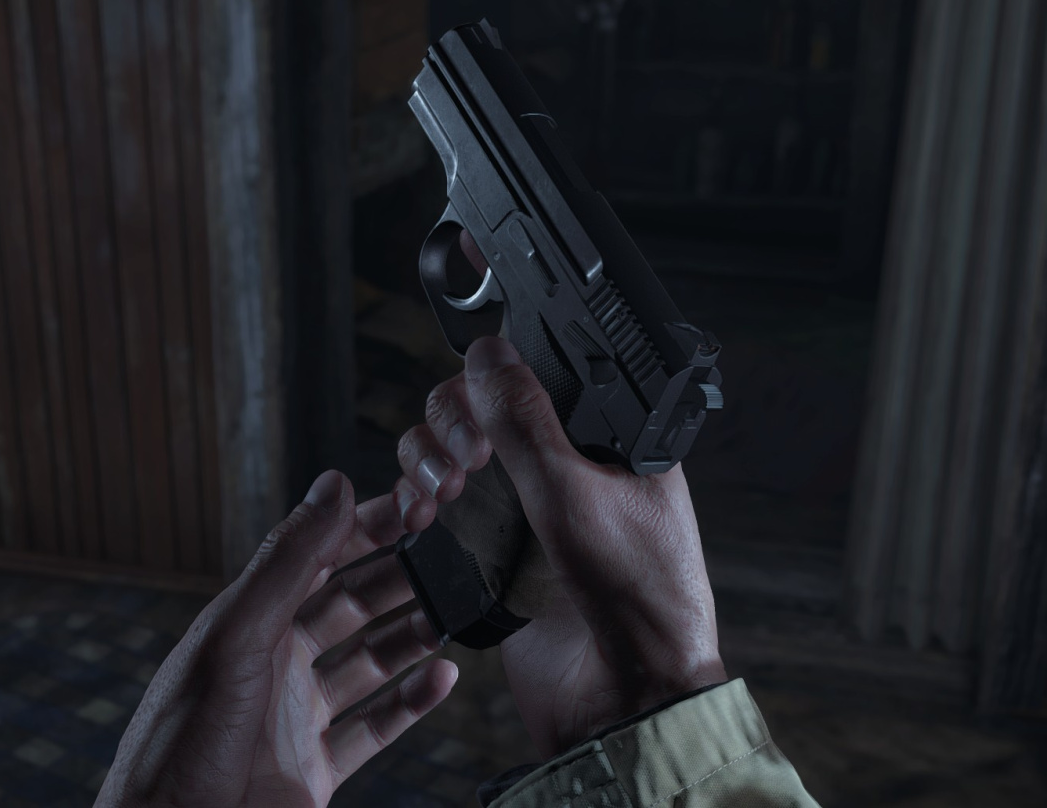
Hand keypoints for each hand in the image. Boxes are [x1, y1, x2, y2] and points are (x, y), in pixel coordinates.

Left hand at [96, 471, 457, 807]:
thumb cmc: (180, 742)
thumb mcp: (237, 638)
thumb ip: (289, 563)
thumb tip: (334, 486)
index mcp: (247, 621)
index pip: (316, 555)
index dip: (364, 527)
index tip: (414, 506)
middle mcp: (274, 662)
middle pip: (349, 605)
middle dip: (396, 578)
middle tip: (447, 557)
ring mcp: (296, 717)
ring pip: (370, 662)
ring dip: (410, 635)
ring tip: (451, 611)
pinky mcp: (314, 769)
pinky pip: (376, 726)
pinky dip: (413, 702)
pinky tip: (443, 678)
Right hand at [395, 232, 723, 758]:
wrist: (620, 699)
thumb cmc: (636, 597)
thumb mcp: (575, 494)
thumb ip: (526, 422)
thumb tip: (489, 354)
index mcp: (603, 438)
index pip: (535, 373)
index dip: (496, 371)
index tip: (472, 388)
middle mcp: (560, 464)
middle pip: (480, 405)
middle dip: (454, 420)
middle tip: (464, 458)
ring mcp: (521, 505)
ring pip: (450, 448)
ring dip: (428, 456)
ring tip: (439, 492)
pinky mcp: (489, 546)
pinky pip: (438, 500)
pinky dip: (417, 495)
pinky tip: (420, 513)